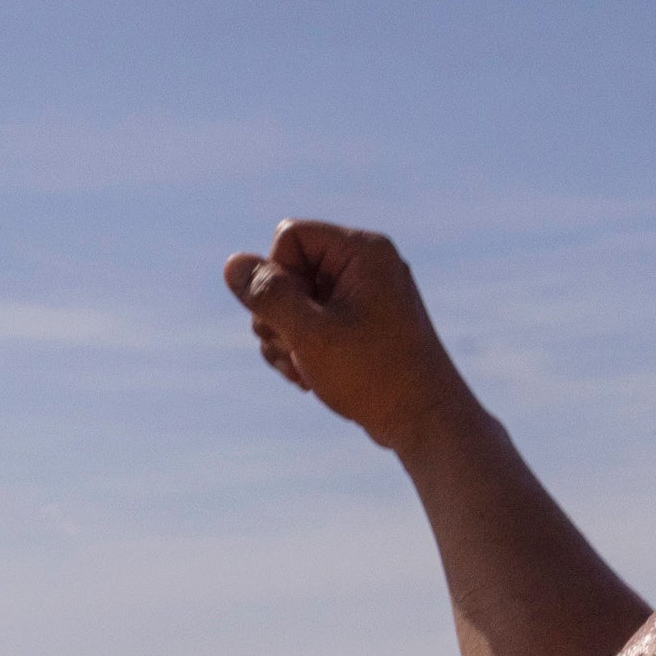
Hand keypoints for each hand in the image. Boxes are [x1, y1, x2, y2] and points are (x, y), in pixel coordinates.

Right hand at [219, 221, 471, 456]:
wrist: (423, 419)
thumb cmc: (373, 375)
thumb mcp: (310, 334)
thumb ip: (269, 296)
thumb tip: (232, 264)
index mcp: (362, 251)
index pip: (289, 237)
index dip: (276, 277)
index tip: (293, 319)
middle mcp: (365, 264)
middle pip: (287, 269)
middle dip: (277, 314)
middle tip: (296, 351)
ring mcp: (361, 294)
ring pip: (292, 300)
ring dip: (284, 339)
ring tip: (304, 369)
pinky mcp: (358, 321)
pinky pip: (309, 321)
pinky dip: (300, 348)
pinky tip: (311, 376)